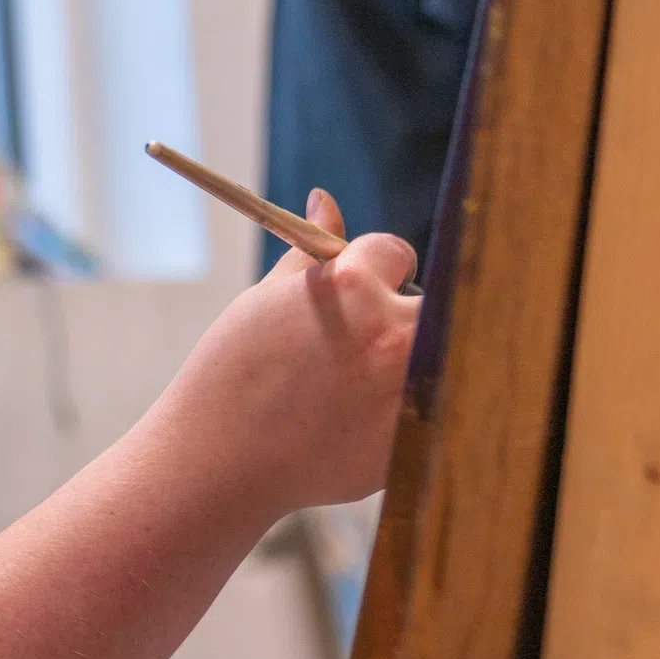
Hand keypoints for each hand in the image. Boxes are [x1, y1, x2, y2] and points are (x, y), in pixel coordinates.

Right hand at [165, 191, 418, 515]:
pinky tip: (353, 421)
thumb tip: (325, 201)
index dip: (373, 265)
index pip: (395, 251)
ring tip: (357, 379)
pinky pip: (427, 408)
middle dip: (405, 309)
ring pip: (440, 356)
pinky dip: (402, 409)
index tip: (356, 284)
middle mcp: (392, 334)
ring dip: (413, 358)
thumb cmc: (233, 370)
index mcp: (352, 286)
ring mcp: (408, 391)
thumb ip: (309, 251)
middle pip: (435, 300)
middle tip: (366, 333)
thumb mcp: (266, 300)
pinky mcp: (413, 439)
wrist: (219, 458)